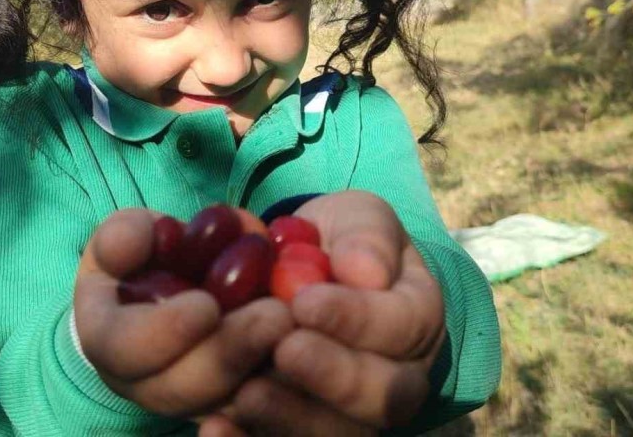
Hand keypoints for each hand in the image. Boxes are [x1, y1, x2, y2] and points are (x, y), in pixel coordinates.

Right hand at [74, 209, 294, 416]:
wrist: (184, 278)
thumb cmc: (150, 253)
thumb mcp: (130, 234)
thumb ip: (124, 235)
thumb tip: (127, 244)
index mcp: (106, 338)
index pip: (121, 348)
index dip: (162, 332)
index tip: (207, 305)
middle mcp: (141, 381)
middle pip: (178, 389)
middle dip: (227, 354)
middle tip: (276, 317)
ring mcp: (189, 397)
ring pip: (223, 402)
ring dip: (262, 365)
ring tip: (298, 324)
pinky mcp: (233, 400)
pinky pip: (259, 405)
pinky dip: (286, 379)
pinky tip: (313, 345)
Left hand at [200, 191, 446, 434]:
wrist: (306, 270)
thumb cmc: (339, 242)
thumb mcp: (359, 218)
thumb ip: (368, 237)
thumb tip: (366, 270)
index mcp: (416, 319)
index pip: (401, 328)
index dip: (356, 319)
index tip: (305, 301)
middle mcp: (397, 379)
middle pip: (383, 399)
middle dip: (333, 377)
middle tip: (284, 350)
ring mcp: (353, 414)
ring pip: (338, 434)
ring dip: (292, 419)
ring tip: (248, 393)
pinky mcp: (305, 429)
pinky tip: (216, 428)